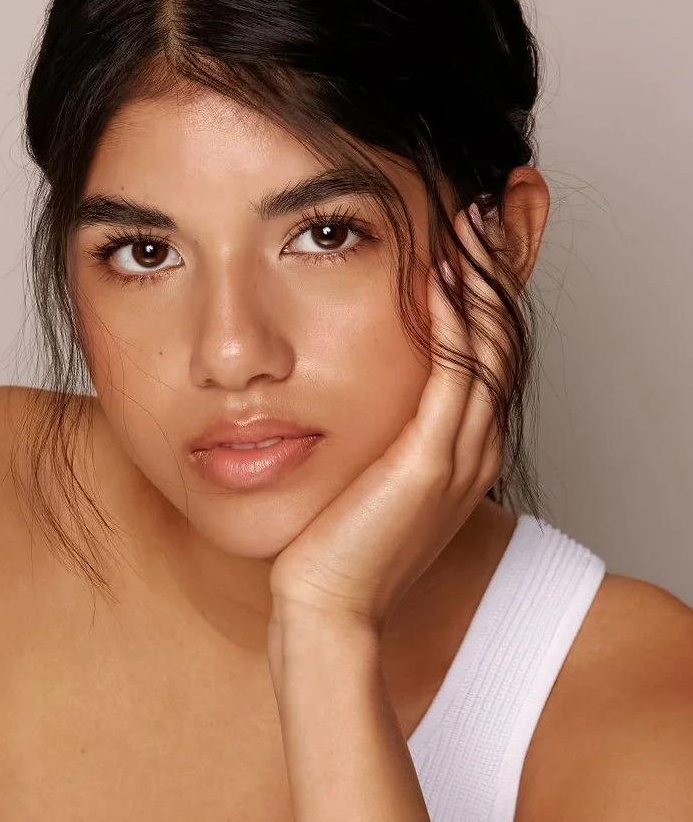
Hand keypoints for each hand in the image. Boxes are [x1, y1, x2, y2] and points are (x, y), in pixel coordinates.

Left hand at [268, 202, 513, 639]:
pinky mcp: (430, 467)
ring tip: (468, 224)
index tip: (458, 245)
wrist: (323, 608)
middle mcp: (472, 452)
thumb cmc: (331, 547)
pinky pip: (453, 377)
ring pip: (487, 351)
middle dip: (490, 275)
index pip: (483, 357)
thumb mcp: (364, 480)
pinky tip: (437, 276)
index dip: (479, 297)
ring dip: (479, 283)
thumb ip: (375, 436)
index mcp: (459, 454)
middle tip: (477, 213)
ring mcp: (458, 459)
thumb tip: (342, 392)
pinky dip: (452, 323)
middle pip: (498, 343)